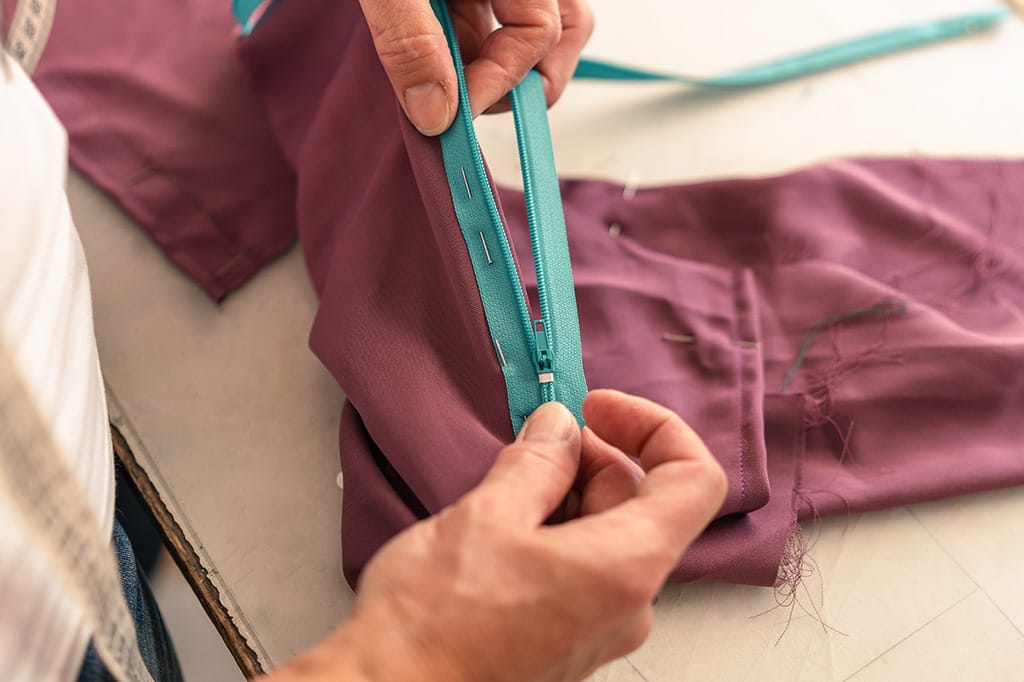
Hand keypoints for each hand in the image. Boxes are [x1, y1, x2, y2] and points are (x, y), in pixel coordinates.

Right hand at [266, 390, 726, 680]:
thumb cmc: (434, 619)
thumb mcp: (488, 514)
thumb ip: (538, 461)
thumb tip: (560, 428)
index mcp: (626, 567)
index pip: (696, 479)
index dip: (654, 428)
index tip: (596, 409)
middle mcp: (628, 605)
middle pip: (643, 503)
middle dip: (592, 458)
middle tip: (530, 444)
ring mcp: (598, 628)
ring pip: (607, 534)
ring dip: (566, 495)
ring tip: (501, 492)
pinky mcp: (566, 640)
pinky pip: (582, 569)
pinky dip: (553, 532)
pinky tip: (499, 529)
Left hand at [359, 0, 594, 134]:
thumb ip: (410, 38)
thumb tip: (436, 112)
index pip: (539, 31)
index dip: (501, 80)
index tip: (453, 114)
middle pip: (557, 29)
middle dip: (521, 80)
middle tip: (471, 109)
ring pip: (528, 26)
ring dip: (496, 66)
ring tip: (452, 84)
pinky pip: (487, 15)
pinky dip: (467, 45)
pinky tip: (433, 55)